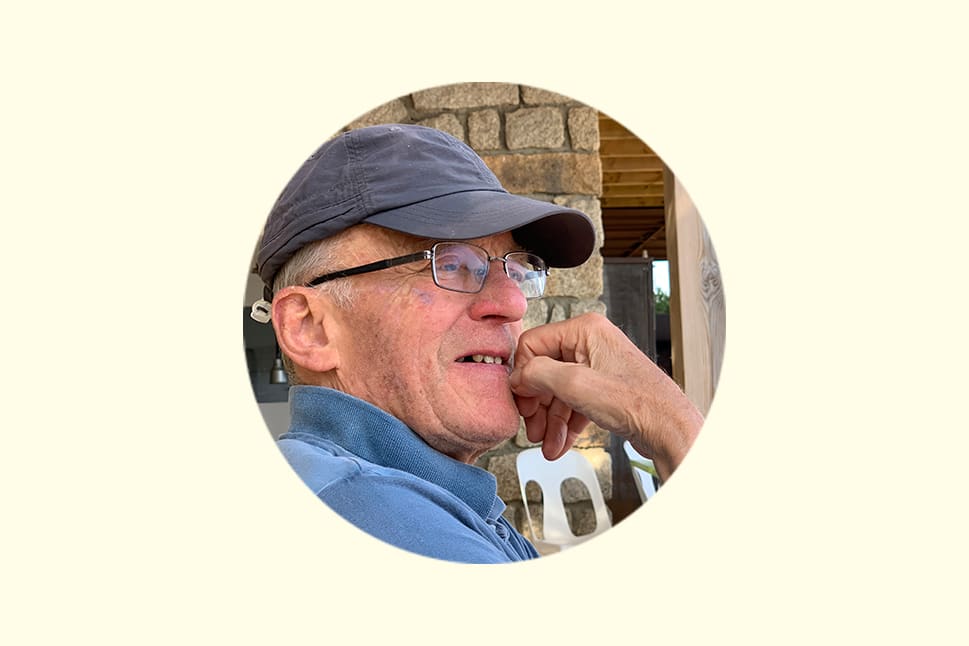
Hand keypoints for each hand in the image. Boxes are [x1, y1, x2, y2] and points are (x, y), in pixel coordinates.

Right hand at [509, 313, 702, 480]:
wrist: (669, 429)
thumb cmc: (639, 402)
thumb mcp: (577, 385)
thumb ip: (539, 374)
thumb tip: (517, 376)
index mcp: (585, 330)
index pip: (533, 344)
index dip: (523, 375)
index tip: (521, 399)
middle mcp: (591, 343)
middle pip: (544, 370)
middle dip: (537, 404)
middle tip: (532, 426)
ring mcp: (598, 366)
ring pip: (558, 391)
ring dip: (549, 420)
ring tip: (546, 442)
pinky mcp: (604, 388)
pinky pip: (573, 402)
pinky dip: (564, 424)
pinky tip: (559, 442)